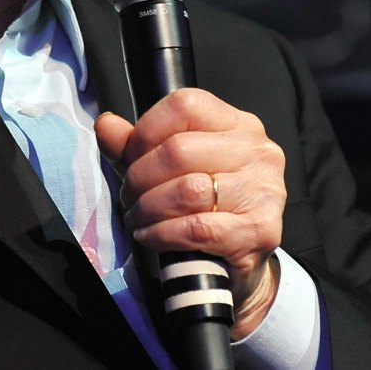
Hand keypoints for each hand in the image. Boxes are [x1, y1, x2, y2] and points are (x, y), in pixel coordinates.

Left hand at [95, 88, 285, 337]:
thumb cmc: (204, 208)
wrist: (235, 265)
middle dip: (140, 177)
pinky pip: (198, 227)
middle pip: (180, 150)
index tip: (129, 156)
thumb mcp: (165, 169)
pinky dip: (163, 234)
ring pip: (188, 191)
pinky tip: (152, 236)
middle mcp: (258, 151)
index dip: (146, 131)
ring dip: (149, 209)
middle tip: (129, 197)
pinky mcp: (261, 230)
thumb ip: (134, 145)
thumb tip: (106, 126)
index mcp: (237, 124)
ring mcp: (264, 190)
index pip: (185, 106)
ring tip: (138, 218)